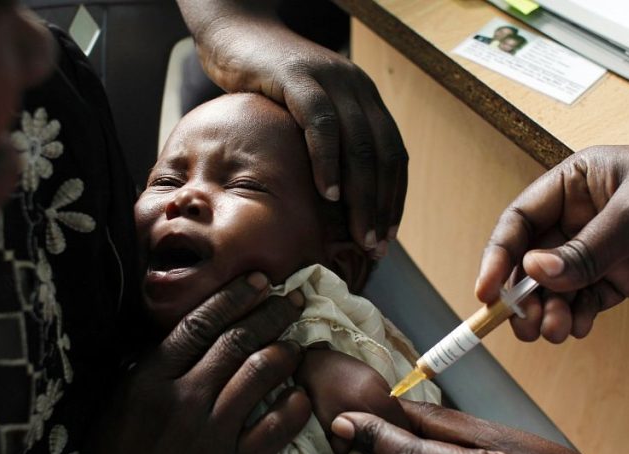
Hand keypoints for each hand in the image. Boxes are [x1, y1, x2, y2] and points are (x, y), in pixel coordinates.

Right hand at [68, 273, 310, 453]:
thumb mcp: (112, 409)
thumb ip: (141, 372)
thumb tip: (171, 338)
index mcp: (148, 380)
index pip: (199, 323)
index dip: (235, 297)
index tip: (260, 282)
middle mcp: (181, 399)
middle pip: (236, 341)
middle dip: (272, 313)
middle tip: (295, 300)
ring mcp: (208, 434)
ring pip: (260, 375)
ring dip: (287, 352)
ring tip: (299, 344)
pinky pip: (274, 429)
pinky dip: (293, 407)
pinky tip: (301, 395)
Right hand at [178, 0, 408, 254]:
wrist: (234, 32)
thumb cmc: (263, 84)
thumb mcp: (302, 116)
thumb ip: (322, 147)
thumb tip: (327, 204)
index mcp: (364, 100)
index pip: (393, 156)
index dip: (394, 198)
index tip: (387, 236)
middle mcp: (357, 88)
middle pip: (384, 155)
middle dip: (382, 206)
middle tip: (376, 246)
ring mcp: (331, 81)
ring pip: (360, 145)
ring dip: (362, 195)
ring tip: (358, 232)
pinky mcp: (299, 78)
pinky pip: (322, 124)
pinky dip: (328, 161)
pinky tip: (326, 192)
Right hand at [476, 145, 628, 341]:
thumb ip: (587, 248)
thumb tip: (536, 273)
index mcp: (580, 179)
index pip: (521, 218)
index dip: (500, 254)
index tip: (488, 290)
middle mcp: (585, 213)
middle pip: (532, 257)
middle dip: (523, 293)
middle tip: (523, 324)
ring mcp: (605, 246)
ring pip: (557, 285)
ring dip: (548, 311)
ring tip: (554, 332)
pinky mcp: (628, 275)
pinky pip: (586, 299)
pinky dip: (575, 316)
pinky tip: (576, 328)